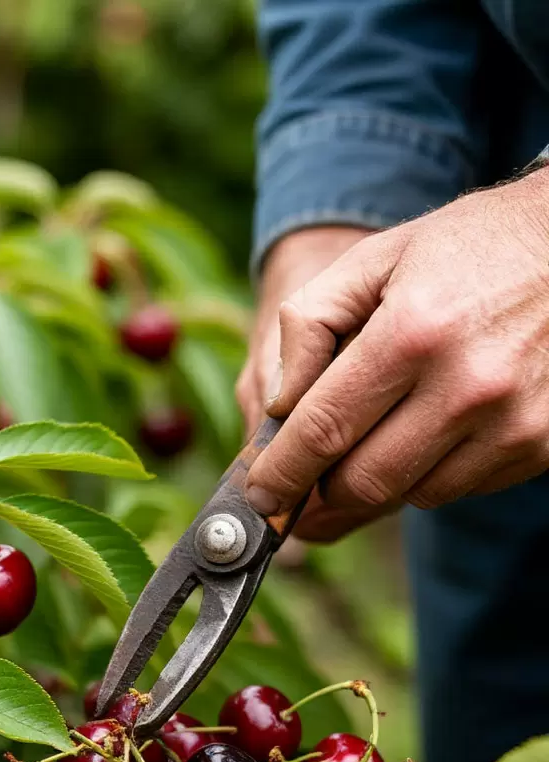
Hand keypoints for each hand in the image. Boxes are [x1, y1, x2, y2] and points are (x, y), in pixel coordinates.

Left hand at [243, 167, 548, 527]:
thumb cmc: (463, 249)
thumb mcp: (372, 261)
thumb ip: (308, 326)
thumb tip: (277, 404)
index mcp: (414, 333)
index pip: (324, 430)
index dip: (280, 474)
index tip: (257, 496)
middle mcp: (468, 386)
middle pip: (362, 482)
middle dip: (319, 488)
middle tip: (302, 477)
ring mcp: (512, 422)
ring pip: (408, 495)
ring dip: (375, 479)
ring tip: (377, 430)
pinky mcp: (542, 444)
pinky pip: (457, 488)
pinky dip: (425, 473)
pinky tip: (429, 427)